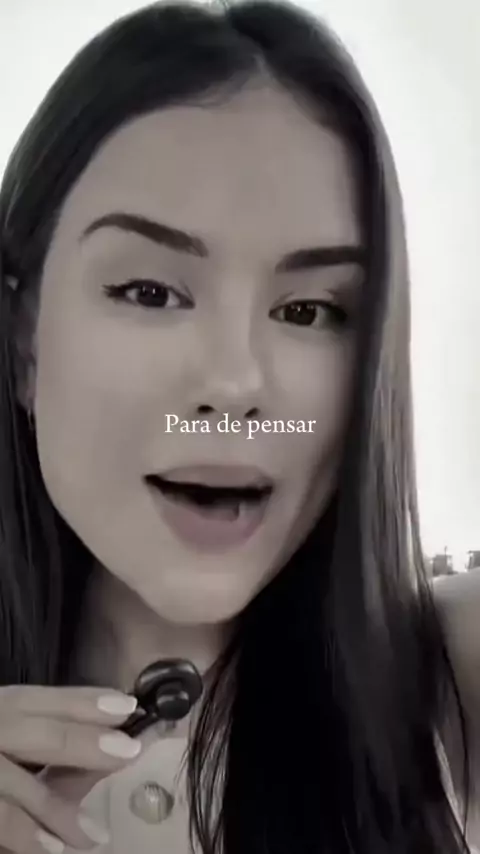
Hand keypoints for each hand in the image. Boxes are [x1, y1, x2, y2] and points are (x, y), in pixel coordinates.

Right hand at [0, 684, 141, 852]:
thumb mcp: (10, 745)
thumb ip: (46, 750)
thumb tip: (105, 752)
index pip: (30, 699)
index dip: (77, 701)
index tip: (125, 706)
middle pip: (25, 731)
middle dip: (77, 739)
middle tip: (127, 751)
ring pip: (6, 781)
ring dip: (51, 806)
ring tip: (94, 835)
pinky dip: (22, 832)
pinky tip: (52, 849)